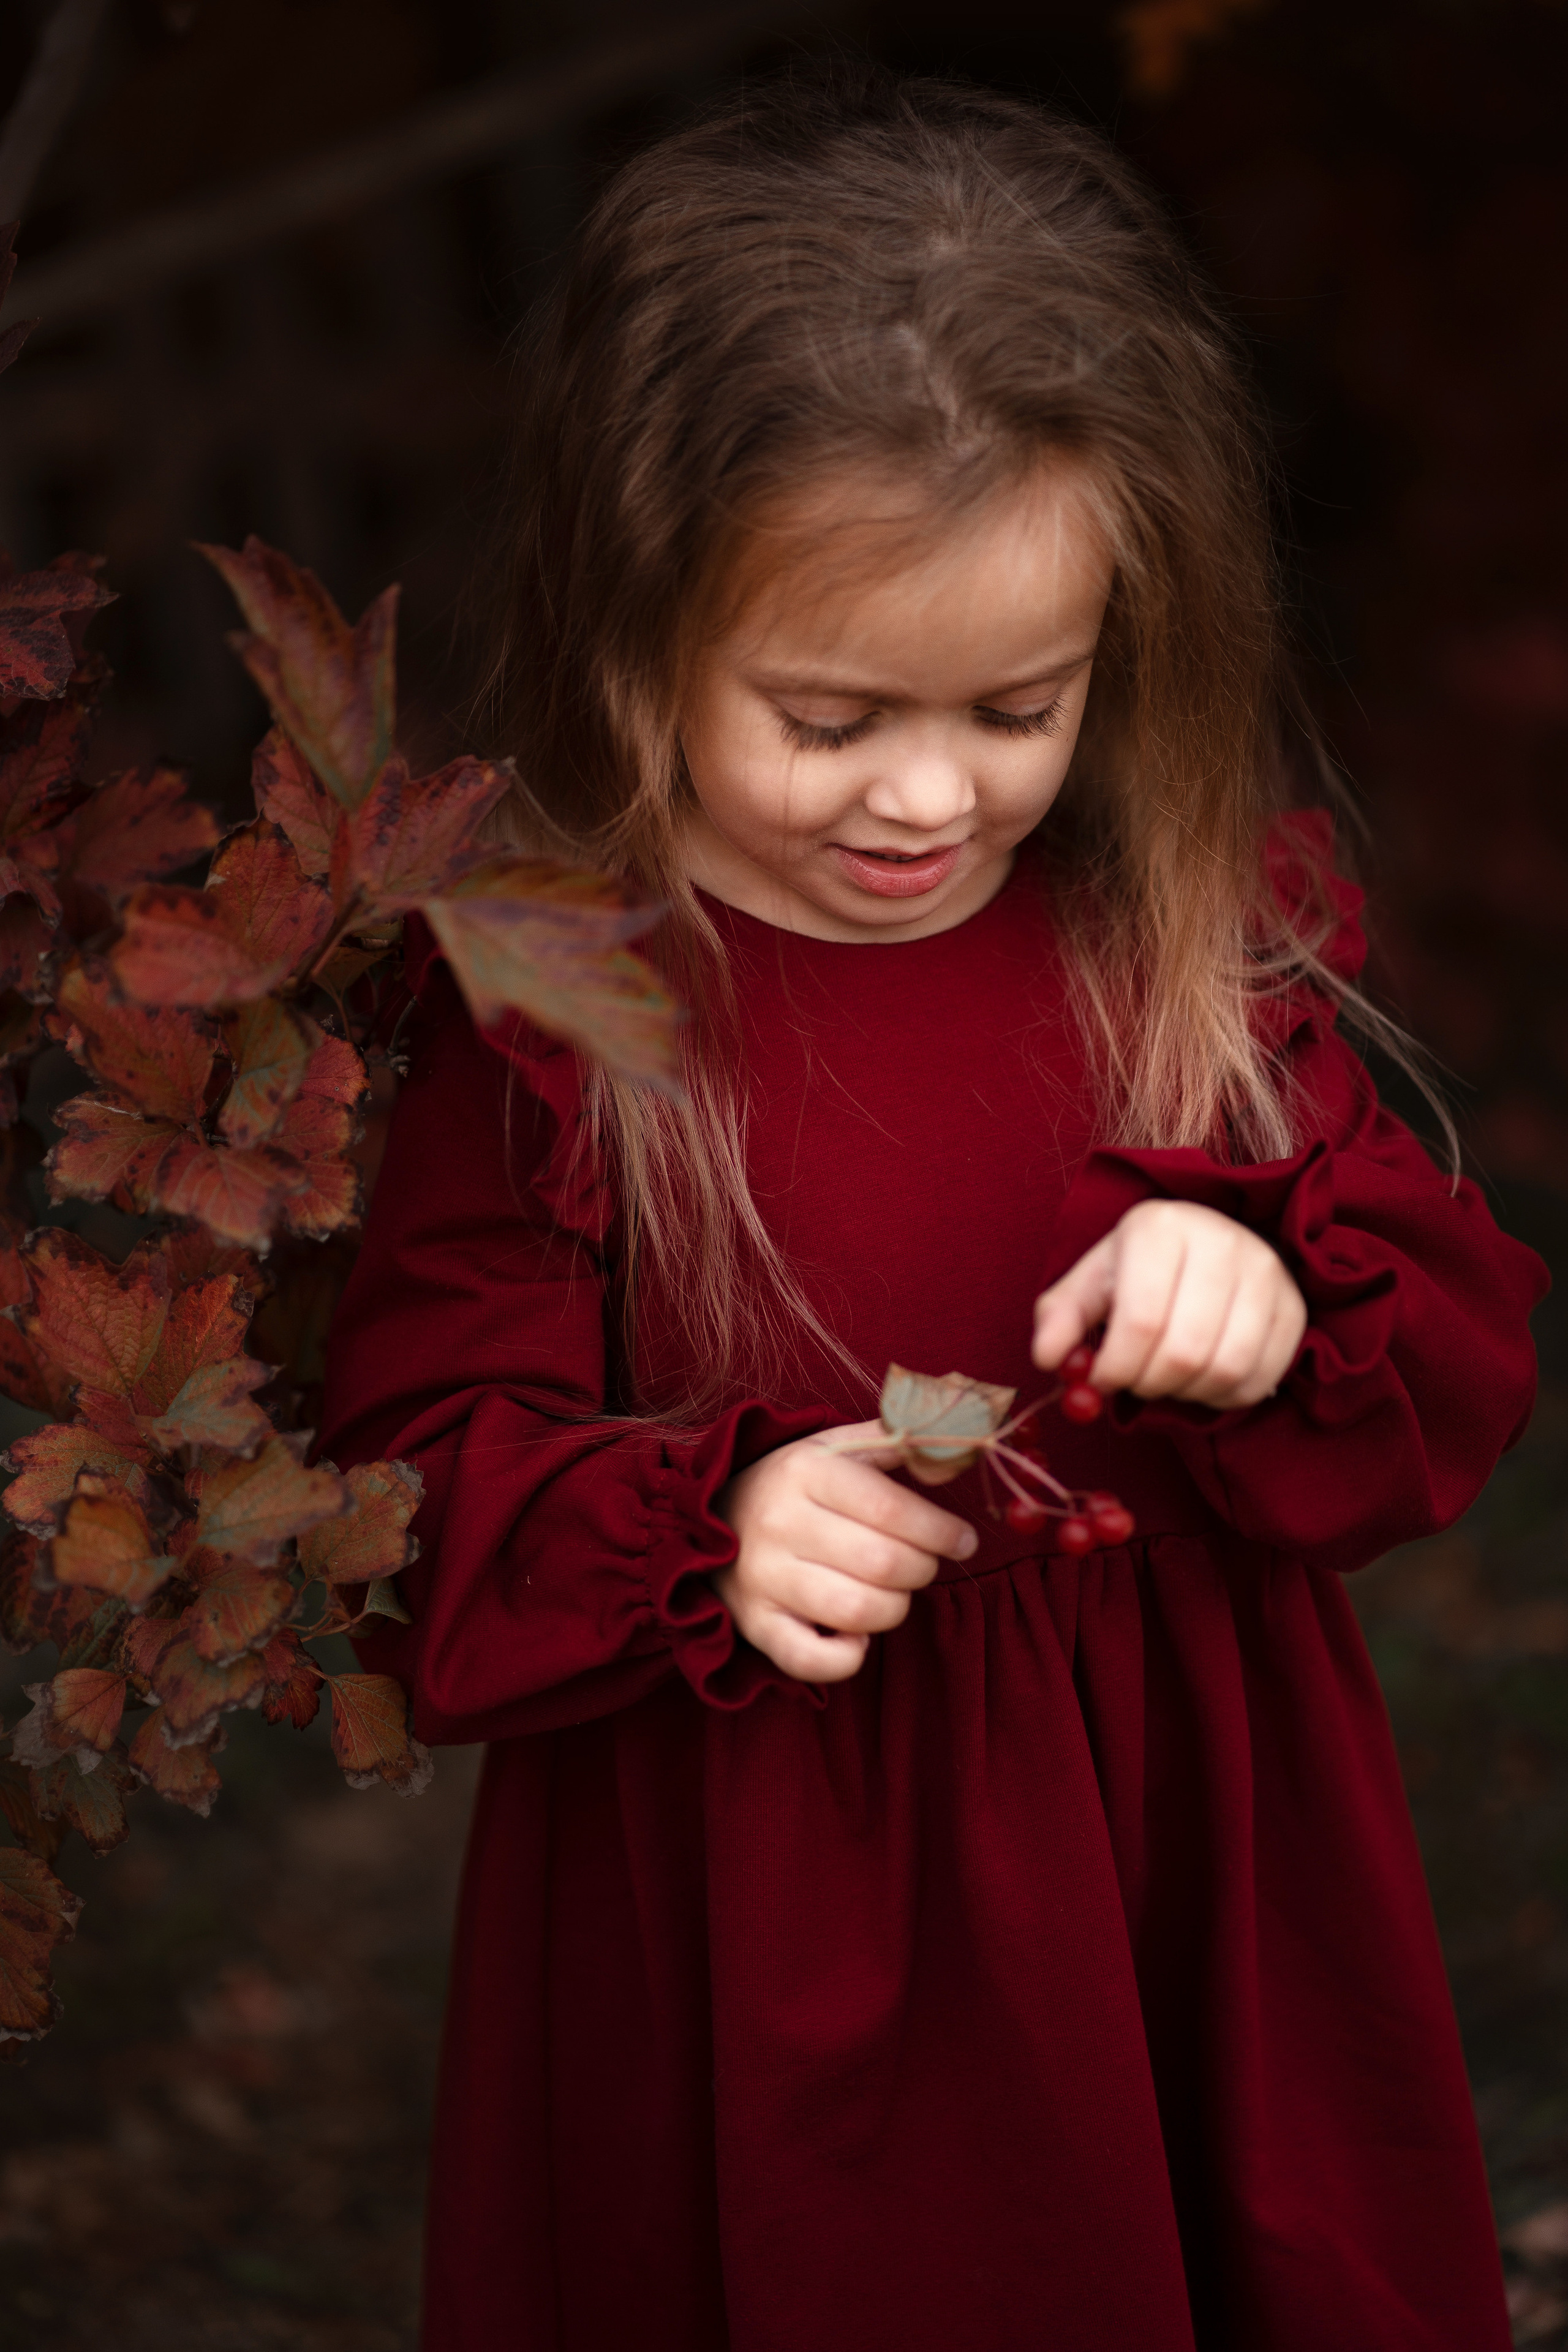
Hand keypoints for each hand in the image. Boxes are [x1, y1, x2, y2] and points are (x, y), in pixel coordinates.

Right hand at [713, 1421, 978, 1682]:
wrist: (713, 1518)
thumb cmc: (794, 1485)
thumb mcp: (834, 1447)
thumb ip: (893, 1440)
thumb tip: (954, 1444)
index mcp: (805, 1472)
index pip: (890, 1508)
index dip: (940, 1530)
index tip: (964, 1540)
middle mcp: (779, 1523)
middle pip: (883, 1562)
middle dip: (923, 1568)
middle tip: (925, 1563)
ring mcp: (763, 1578)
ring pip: (858, 1610)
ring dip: (895, 1607)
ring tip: (894, 1592)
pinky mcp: (755, 1624)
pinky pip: (812, 1660)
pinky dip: (847, 1657)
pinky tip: (856, 1636)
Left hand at [1032, 1200, 1306, 1408]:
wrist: (1204, 1246)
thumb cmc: (1137, 1270)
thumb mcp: (1089, 1285)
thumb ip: (1059, 1321)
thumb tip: (1050, 1359)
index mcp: (1160, 1228)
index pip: (1141, 1320)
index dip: (1115, 1367)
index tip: (1102, 1378)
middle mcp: (1222, 1241)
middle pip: (1184, 1351)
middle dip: (1148, 1383)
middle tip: (1133, 1380)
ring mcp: (1266, 1272)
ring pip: (1225, 1369)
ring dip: (1186, 1393)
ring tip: (1165, 1377)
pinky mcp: (1293, 1306)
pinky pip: (1259, 1378)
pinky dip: (1224, 1397)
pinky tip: (1201, 1380)